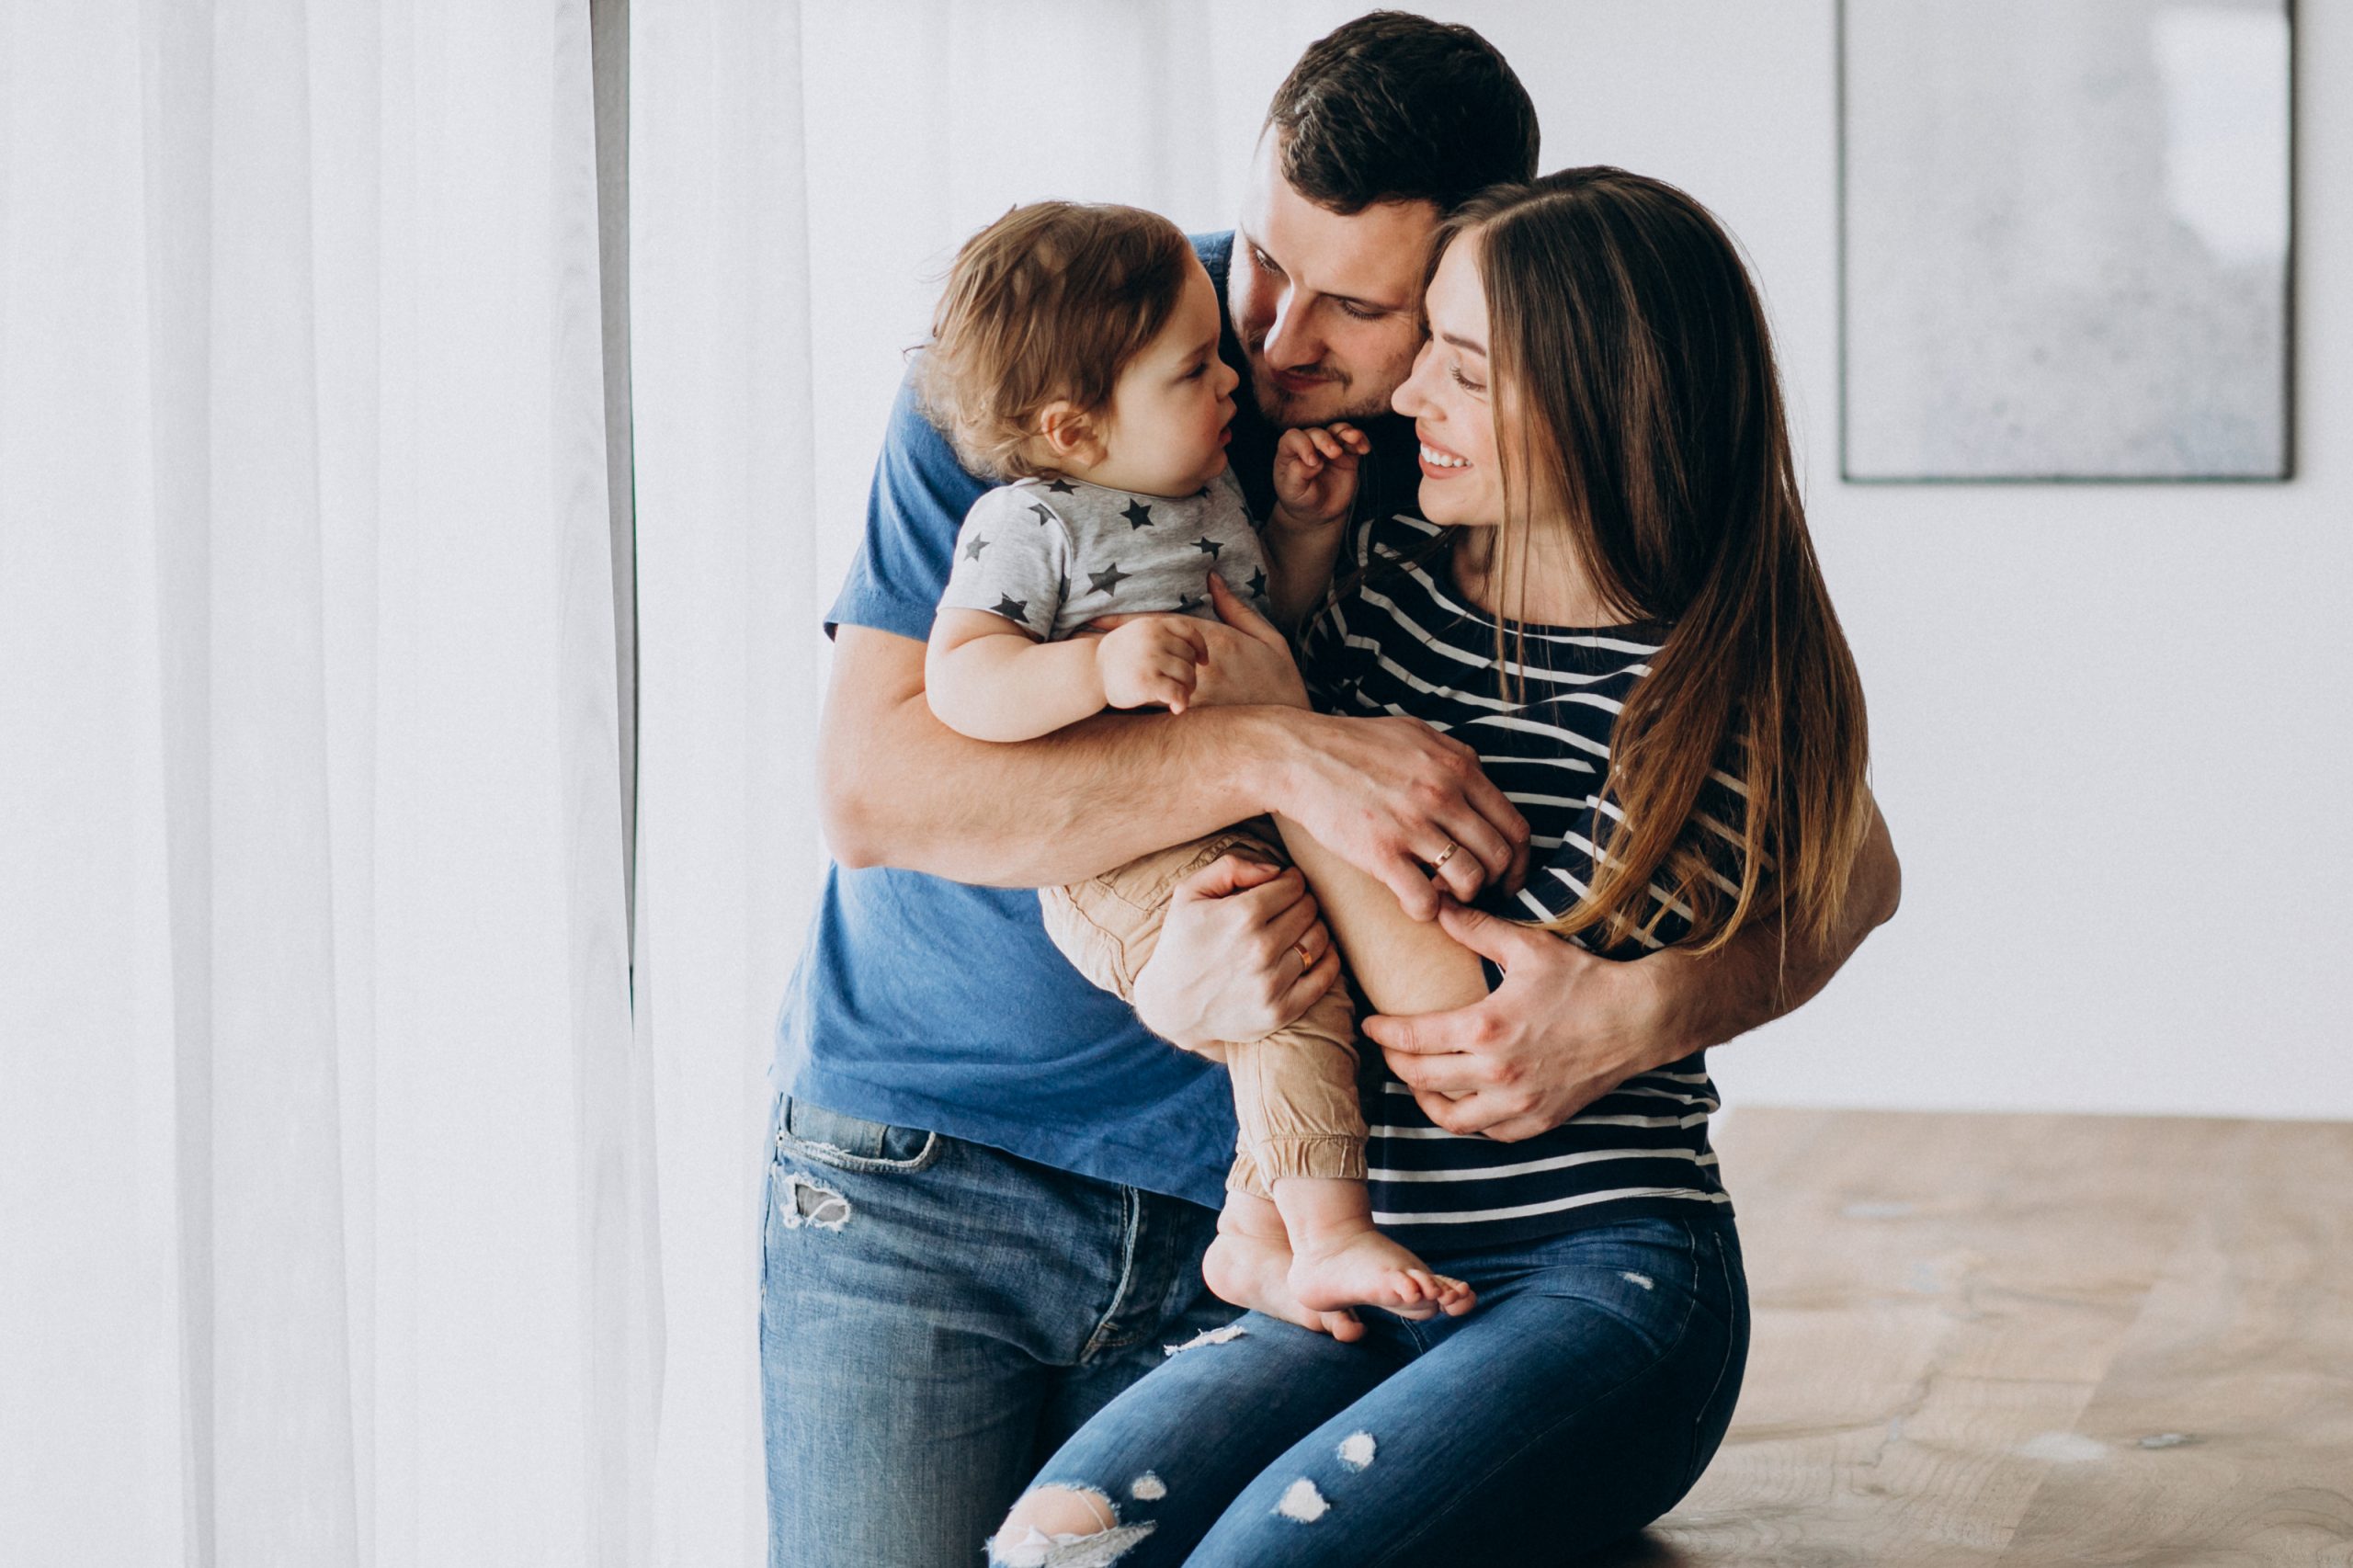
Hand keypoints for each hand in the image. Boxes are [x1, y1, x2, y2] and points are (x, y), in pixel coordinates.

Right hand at [1094, 615, 1208, 712]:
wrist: (1091, 671)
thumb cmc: (1119, 657)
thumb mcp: (1139, 634)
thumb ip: (1164, 637)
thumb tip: (1200, 657)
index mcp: (1153, 625)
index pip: (1189, 633)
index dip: (1201, 649)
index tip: (1203, 662)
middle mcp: (1153, 639)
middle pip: (1190, 658)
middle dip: (1190, 674)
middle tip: (1181, 687)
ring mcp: (1150, 659)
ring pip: (1187, 675)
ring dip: (1187, 689)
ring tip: (1176, 696)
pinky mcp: (1146, 681)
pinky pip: (1177, 692)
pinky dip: (1181, 702)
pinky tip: (1176, 708)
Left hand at [1096, 575, 1305, 709]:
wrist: (1291, 728)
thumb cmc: (1280, 680)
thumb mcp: (1267, 637)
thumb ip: (1235, 608)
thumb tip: (1213, 578)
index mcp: (1216, 641)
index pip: (1162, 625)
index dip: (1126, 620)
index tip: (1094, 614)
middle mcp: (1200, 667)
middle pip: (1147, 652)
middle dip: (1112, 645)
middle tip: (1076, 638)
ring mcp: (1196, 696)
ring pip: (1146, 681)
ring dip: (1115, 674)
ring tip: (1082, 670)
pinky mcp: (1195, 720)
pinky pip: (1158, 709)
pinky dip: (1132, 703)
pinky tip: (1106, 701)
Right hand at [1132, 853, 1339, 1055]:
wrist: (1171, 1006)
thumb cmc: (1181, 943)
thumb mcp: (1189, 893)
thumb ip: (1230, 868)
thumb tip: (1276, 870)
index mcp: (1241, 916)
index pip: (1293, 885)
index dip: (1290, 881)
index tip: (1283, 886)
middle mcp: (1260, 949)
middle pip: (1308, 909)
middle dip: (1302, 902)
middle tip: (1289, 907)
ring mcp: (1272, 983)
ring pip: (1319, 939)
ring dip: (1314, 927)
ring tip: (1298, 928)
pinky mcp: (1280, 1011)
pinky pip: (1325, 977)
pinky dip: (1329, 959)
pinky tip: (1317, 951)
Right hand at [1269, 712, 1527, 918]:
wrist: (1298, 756)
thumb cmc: (1354, 744)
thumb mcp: (1415, 733)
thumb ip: (1454, 756)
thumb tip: (1479, 778)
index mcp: (1458, 766)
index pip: (1514, 825)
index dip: (1518, 861)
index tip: (1507, 876)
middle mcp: (1443, 794)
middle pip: (1499, 857)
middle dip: (1495, 883)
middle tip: (1476, 891)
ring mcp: (1413, 825)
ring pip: (1470, 880)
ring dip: (1462, 896)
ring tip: (1442, 893)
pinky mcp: (1380, 853)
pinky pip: (1424, 899)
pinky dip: (1427, 910)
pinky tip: (1414, 902)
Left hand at [1271, 422, 1369, 530]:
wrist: (1319, 512)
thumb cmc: (1300, 499)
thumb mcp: (1292, 491)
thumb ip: (1297, 474)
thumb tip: (1314, 461)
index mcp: (1290, 452)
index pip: (1293, 438)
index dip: (1303, 444)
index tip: (1312, 462)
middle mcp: (1309, 446)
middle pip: (1316, 433)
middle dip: (1325, 440)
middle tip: (1334, 453)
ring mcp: (1329, 448)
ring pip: (1337, 430)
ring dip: (1346, 432)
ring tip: (1354, 438)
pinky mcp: (1347, 455)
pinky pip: (1354, 442)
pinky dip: (1361, 441)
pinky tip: (1364, 448)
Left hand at [1361, 899, 1680, 1140]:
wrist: (1639, 1020)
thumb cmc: (1584, 979)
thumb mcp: (1528, 947)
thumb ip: (1476, 928)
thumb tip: (1436, 905)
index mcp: (1486, 1028)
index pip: (1412, 1038)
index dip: (1383, 1032)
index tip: (1370, 1023)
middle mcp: (1497, 1073)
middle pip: (1421, 1078)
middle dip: (1396, 1062)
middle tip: (1389, 1047)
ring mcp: (1519, 1103)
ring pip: (1449, 1117)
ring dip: (1424, 1098)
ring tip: (1417, 1077)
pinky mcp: (1540, 1121)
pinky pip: (1488, 1132)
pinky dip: (1467, 1118)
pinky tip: (1461, 1099)